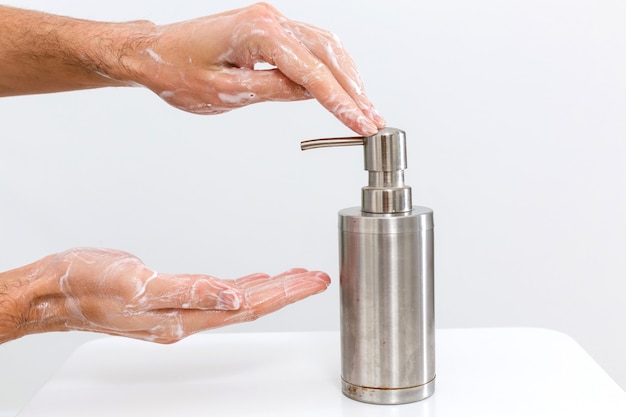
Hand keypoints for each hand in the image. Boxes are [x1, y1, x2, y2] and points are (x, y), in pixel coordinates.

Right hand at [0, 248, 329, 343]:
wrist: (54, 290)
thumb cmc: (87, 285)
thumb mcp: (137, 284)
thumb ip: (189, 291)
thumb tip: (232, 295)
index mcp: (184, 316)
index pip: (248, 305)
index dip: (284, 293)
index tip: (313, 280)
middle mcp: (187, 317)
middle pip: (250, 304)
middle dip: (287, 290)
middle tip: (318, 276)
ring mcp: (180, 309)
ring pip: (237, 299)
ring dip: (270, 288)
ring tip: (297, 276)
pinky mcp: (170, 297)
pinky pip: (218, 293)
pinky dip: (242, 285)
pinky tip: (251, 279)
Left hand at [121, 3, 385, 134]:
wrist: (151, 52)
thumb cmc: (176, 71)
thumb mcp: (226, 92)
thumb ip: (273, 90)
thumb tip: (310, 94)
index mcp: (258, 32)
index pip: (312, 72)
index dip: (340, 102)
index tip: (361, 124)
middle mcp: (270, 19)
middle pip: (328, 54)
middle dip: (353, 90)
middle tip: (372, 119)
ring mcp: (271, 20)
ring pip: (325, 46)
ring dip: (347, 77)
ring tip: (363, 107)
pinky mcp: (269, 29)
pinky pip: (310, 45)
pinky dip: (329, 68)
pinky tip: (340, 87)